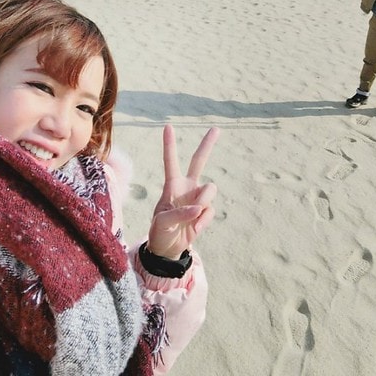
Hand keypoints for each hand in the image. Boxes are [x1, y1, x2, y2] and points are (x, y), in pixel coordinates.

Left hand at [147, 125, 219, 258]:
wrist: (168, 249)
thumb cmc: (159, 232)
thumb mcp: (162, 223)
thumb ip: (179, 213)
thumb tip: (198, 208)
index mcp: (172, 185)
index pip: (170, 161)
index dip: (169, 144)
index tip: (168, 126)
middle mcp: (186, 187)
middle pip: (199, 161)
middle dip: (208, 144)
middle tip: (216, 128)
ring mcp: (197, 198)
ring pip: (210, 189)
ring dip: (203, 202)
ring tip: (192, 217)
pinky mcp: (205, 211)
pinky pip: (210, 211)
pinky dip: (203, 221)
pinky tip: (194, 228)